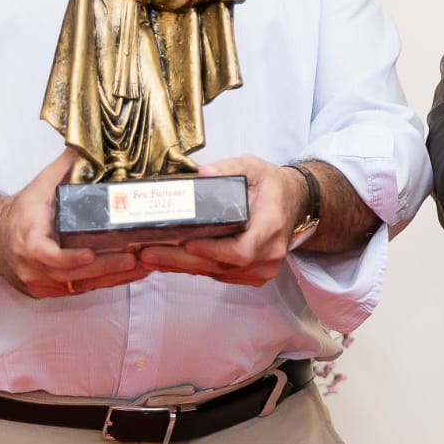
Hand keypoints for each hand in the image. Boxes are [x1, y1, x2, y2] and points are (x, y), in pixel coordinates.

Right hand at [0, 150, 141, 298]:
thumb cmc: (19, 213)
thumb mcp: (39, 186)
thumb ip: (64, 167)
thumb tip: (87, 146)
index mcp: (28, 242)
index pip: (49, 256)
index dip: (72, 258)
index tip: (93, 253)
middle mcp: (32, 267)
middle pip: (72, 275)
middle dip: (106, 268)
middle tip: (135, 259)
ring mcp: (39, 283)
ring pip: (79, 285)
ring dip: (112, 278)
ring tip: (141, 268)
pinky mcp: (47, 291)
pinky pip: (77, 290)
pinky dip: (102, 282)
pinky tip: (126, 275)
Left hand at [137, 156, 296, 286]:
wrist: (293, 202)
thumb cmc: (272, 187)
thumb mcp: (253, 167)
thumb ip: (229, 168)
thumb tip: (203, 174)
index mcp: (271, 226)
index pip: (241, 250)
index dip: (212, 251)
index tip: (185, 244)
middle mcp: (269, 253)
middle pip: (222, 265)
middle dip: (182, 261)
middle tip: (150, 254)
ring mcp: (263, 268)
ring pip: (217, 273)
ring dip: (183, 266)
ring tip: (152, 257)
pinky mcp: (253, 275)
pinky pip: (220, 276)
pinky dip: (196, 268)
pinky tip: (171, 261)